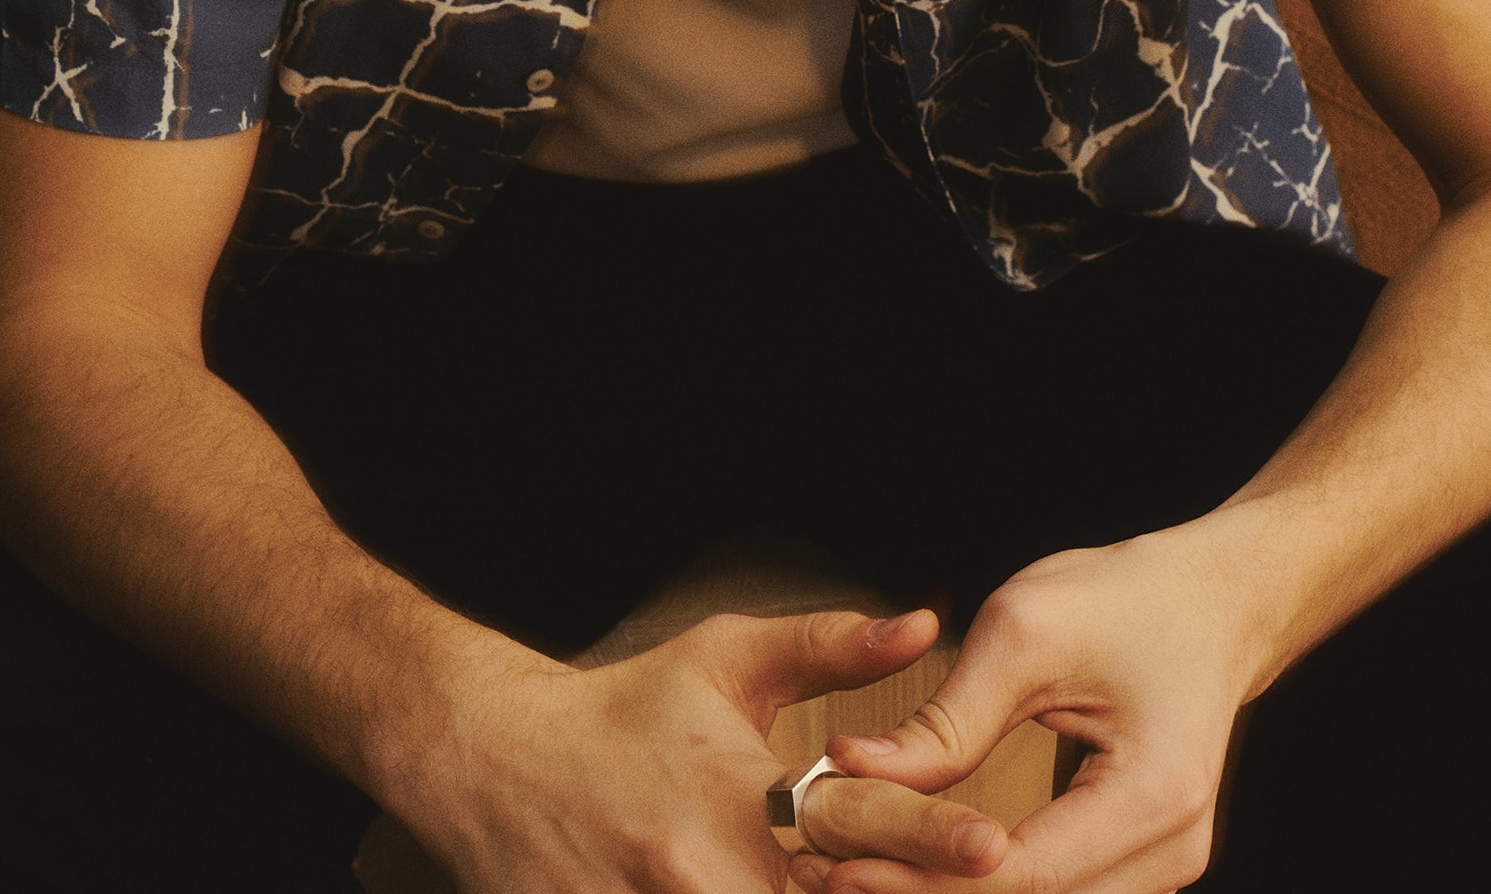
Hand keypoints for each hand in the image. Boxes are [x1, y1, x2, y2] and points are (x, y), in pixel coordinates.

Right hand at [388, 604, 1018, 892]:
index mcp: (736, 794)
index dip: (928, 840)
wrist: (494, 761)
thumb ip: (829, 646)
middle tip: (968, 891)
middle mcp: (704, 874)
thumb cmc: (625, 709)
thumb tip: (922, 623)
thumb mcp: (726, 659)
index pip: (851, 824)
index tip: (995, 849)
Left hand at [808, 529, 1262, 893]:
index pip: (1025, 874)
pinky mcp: (1140, 862)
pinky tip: (919, 869)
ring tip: (857, 873)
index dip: (926, 880)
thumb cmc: (1126, 599)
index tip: (840, 866)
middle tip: (827, 876)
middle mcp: (1172, 850)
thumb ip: (947, 717)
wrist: (1212, 602)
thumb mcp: (1026, 630)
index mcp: (1154, 792)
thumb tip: (855, 770)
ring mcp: (1163, 865)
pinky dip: (986, 888)